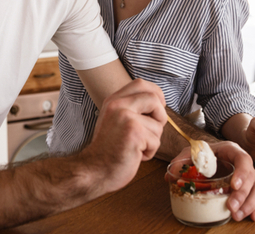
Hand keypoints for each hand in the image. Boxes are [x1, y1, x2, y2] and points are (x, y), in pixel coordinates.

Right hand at [82, 79, 166, 194]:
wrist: (94, 170)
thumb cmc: (109, 149)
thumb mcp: (115, 120)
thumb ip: (131, 108)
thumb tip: (158, 103)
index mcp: (113, 100)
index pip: (141, 84)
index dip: (155, 94)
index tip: (156, 109)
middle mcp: (118, 104)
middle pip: (154, 98)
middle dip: (160, 116)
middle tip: (151, 131)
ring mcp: (125, 117)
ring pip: (158, 125)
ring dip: (153, 140)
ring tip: (136, 147)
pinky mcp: (134, 133)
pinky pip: (156, 141)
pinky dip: (149, 152)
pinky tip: (135, 155)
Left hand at [165, 142, 254, 221]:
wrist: (206, 154)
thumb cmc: (201, 153)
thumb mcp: (190, 153)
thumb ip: (181, 162)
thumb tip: (169, 176)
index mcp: (231, 150)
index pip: (243, 159)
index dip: (241, 173)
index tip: (233, 185)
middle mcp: (243, 163)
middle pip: (252, 177)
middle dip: (242, 194)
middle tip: (231, 207)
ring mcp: (248, 176)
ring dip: (250, 204)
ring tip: (236, 215)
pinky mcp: (249, 188)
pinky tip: (254, 217)